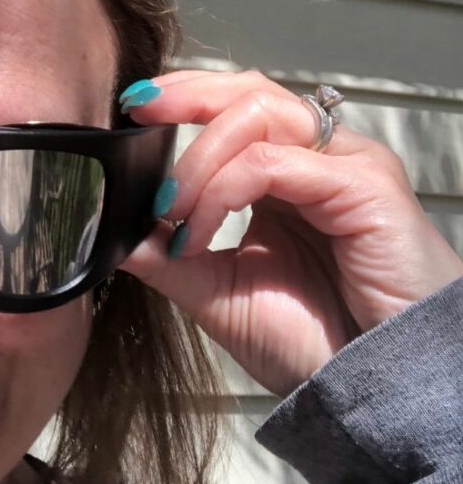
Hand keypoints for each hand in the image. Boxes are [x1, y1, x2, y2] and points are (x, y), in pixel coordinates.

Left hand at [119, 70, 462, 396]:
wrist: (371, 391)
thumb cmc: (314, 341)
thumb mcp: (218, 292)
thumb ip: (167, 255)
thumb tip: (113, 230)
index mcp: (288, 176)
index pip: (237, 106)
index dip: (185, 96)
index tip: (134, 105)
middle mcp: (320, 160)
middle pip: (250, 93)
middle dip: (187, 96)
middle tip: (140, 112)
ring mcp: (346, 166)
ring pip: (258, 116)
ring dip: (198, 161)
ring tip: (170, 214)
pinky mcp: (364, 187)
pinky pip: (272, 163)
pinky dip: (220, 191)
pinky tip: (196, 234)